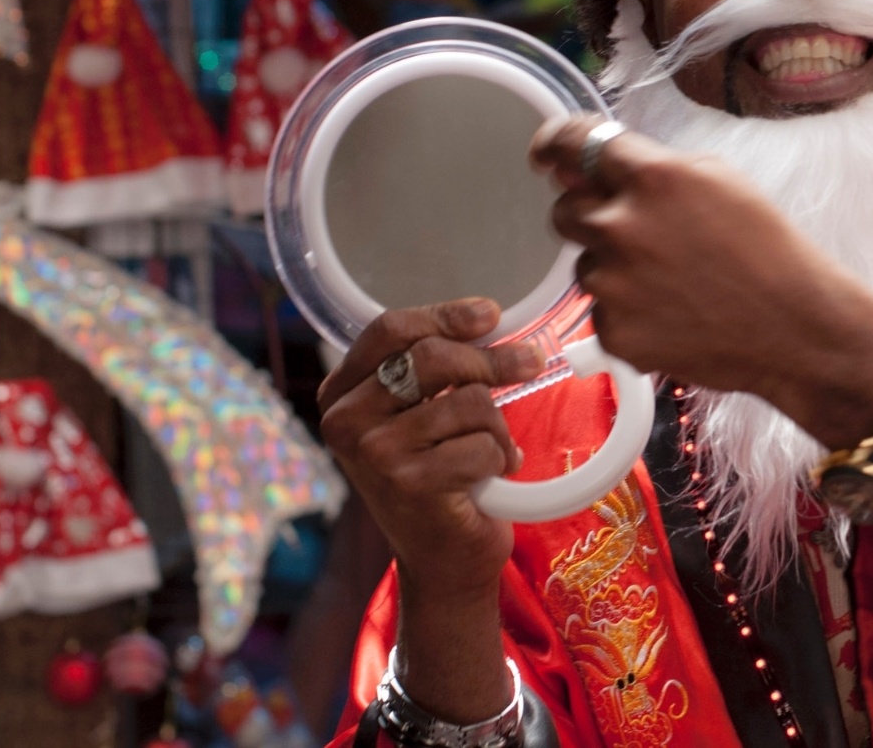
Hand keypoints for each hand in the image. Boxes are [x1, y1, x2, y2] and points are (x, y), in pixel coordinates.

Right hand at [317, 299, 543, 591]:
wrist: (442, 558)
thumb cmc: (438, 475)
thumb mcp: (421, 412)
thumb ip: (436, 367)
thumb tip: (490, 321)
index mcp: (341, 393)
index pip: (390, 329)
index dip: (444, 315)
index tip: (490, 315)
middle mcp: (345, 421)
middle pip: (432, 357)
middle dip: (493, 359)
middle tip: (531, 363)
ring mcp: (375, 454)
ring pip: (468, 401)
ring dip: (497, 425)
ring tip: (492, 450)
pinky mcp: (410, 485)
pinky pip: (483, 444)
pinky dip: (500, 458)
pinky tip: (488, 478)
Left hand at [531, 116, 872, 449]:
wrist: (795, 328)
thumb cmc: (767, 249)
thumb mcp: (720, 180)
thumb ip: (652, 166)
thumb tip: (595, 165)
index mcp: (650, 177)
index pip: (573, 142)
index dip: (553, 142)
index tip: (545, 153)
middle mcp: (621, 226)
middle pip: (566, 210)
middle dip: (591, 215)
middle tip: (634, 232)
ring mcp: (613, 284)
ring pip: (584, 265)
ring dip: (614, 268)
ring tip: (672, 281)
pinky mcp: (614, 332)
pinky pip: (602, 313)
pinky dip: (628, 312)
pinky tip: (673, 313)